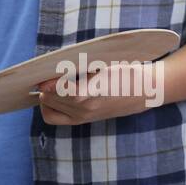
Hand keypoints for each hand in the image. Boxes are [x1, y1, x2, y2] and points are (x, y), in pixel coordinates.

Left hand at [35, 62, 165, 125]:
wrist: (144, 91)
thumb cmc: (124, 71)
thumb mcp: (103, 64)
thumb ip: (77, 68)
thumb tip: (52, 71)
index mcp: (92, 93)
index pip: (62, 91)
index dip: (49, 83)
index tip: (42, 73)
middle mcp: (85, 109)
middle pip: (50, 98)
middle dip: (45, 84)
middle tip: (47, 71)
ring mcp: (83, 117)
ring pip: (48, 107)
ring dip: (46, 94)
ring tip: (50, 81)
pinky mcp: (82, 120)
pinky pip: (53, 116)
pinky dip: (47, 105)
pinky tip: (52, 93)